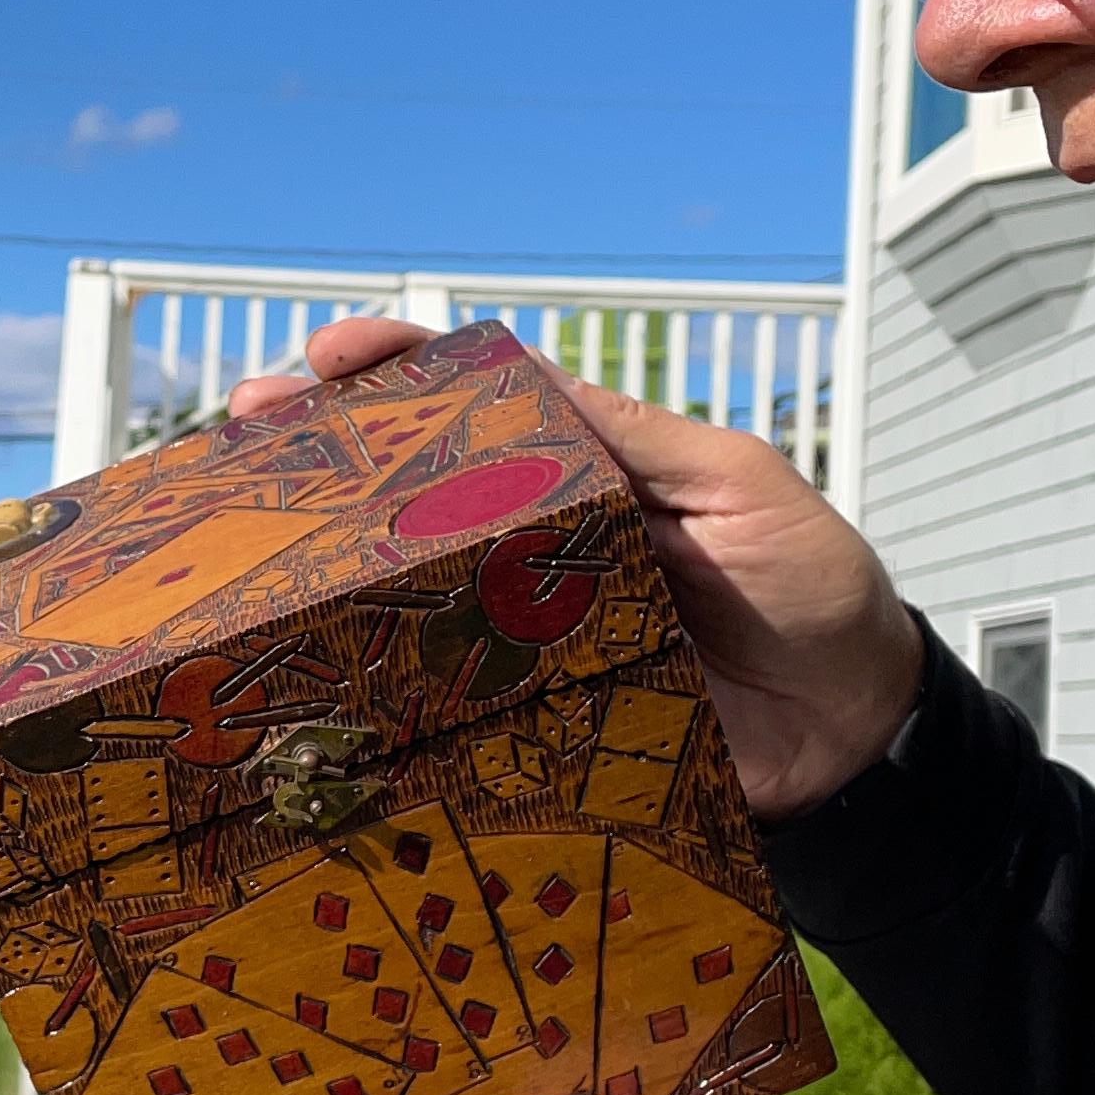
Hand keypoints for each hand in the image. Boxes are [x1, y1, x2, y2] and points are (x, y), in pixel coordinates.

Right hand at [227, 316, 923, 816]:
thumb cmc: (811, 592)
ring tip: (239, 532)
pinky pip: (439, 692)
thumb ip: (632, 441)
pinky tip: (304, 663)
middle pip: (410, 487)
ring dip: (320, 559)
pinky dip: (368, 675)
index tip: (329, 356)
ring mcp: (524, 628)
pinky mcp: (529, 714)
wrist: (855, 738)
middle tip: (244, 434)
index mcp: (585, 469)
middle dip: (322, 454)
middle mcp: (537, 542)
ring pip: (405, 583)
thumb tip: (522, 377)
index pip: (474, 399)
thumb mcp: (735, 489)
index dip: (398, 370)